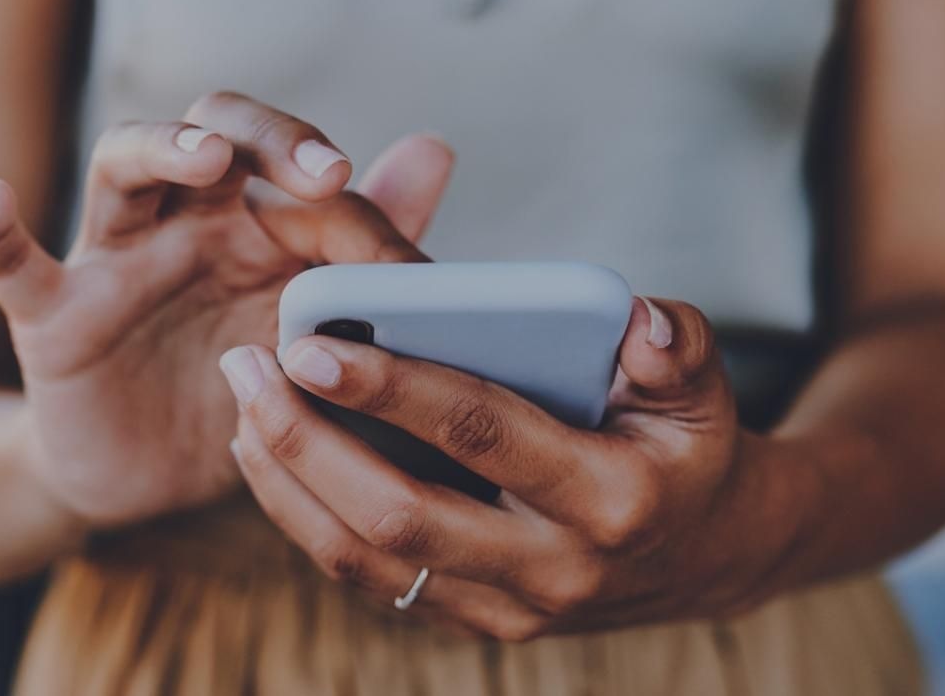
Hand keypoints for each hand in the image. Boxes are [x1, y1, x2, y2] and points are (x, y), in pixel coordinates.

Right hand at [0, 92, 455, 526]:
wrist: (152, 482)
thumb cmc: (239, 391)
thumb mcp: (309, 332)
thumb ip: (364, 245)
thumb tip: (432, 148)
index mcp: (255, 222)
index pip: (298, 170)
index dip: (351, 199)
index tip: (402, 258)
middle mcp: (184, 222)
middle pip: (212, 132)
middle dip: (268, 139)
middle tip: (325, 174)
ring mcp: (114, 262)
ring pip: (122, 170)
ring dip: (160, 150)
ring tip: (201, 156)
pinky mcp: (54, 318)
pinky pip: (13, 265)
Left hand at [223, 298, 819, 637]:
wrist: (704, 555)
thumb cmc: (685, 444)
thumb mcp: (703, 386)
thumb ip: (678, 344)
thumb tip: (641, 323)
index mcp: (611, 498)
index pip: (483, 436)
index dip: (393, 390)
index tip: (311, 343)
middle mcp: (552, 569)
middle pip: (399, 515)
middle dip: (307, 441)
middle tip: (246, 364)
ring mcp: (505, 610)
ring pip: (366, 560)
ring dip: (288, 480)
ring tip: (239, 401)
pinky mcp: (468, 621)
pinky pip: (367, 578)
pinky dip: (305, 515)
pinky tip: (265, 452)